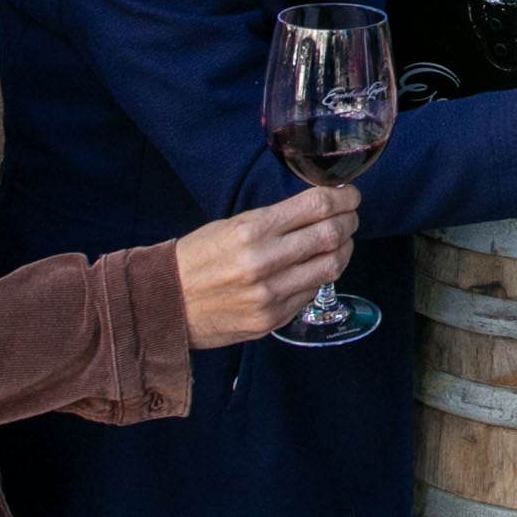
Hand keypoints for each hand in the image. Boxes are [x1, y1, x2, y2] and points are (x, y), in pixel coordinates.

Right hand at [173, 186, 361, 346]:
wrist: (165, 303)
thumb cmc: (198, 258)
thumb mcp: (232, 225)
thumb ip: (276, 220)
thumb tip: (321, 209)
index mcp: (251, 230)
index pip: (316, 207)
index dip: (343, 199)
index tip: (350, 196)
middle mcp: (264, 262)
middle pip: (330, 235)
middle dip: (349, 222)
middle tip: (351, 217)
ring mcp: (270, 295)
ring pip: (330, 267)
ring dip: (343, 250)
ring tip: (340, 243)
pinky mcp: (272, 319)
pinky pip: (312, 293)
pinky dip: (321, 277)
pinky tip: (316, 268)